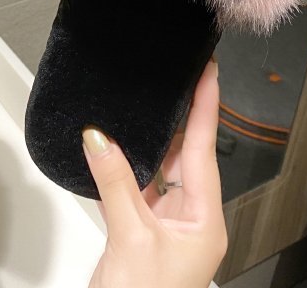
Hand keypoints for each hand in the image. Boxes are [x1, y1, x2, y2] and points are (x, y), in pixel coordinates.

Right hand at [84, 60, 226, 287]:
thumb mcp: (130, 236)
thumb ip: (114, 181)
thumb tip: (97, 134)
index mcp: (204, 219)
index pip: (204, 150)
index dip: (206, 107)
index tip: (209, 70)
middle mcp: (192, 218)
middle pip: (185, 157)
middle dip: (178, 118)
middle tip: (172, 75)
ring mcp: (169, 225)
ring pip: (162, 171)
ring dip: (151, 141)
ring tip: (145, 100)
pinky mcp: (145, 230)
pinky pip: (142, 186)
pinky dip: (130, 165)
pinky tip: (118, 144)